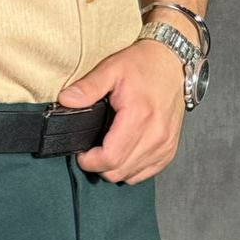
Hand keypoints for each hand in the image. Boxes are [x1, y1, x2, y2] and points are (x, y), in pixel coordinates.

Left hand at [58, 39, 186, 183]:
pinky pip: (143, 175)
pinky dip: (130, 169)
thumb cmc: (143, 64)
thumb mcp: (112, 68)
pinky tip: (124, 153)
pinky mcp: (169, 151)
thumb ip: (88, 87)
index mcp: (139, 116)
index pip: (109, 158)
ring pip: (129, 176)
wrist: (173, 62)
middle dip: (99, 166)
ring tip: (108, 149)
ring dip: (114, 168)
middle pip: (117, 171)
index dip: (90, 161)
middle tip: (93, 150)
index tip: (82, 153)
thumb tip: (66, 99)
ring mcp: (164, 145)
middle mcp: (155, 135)